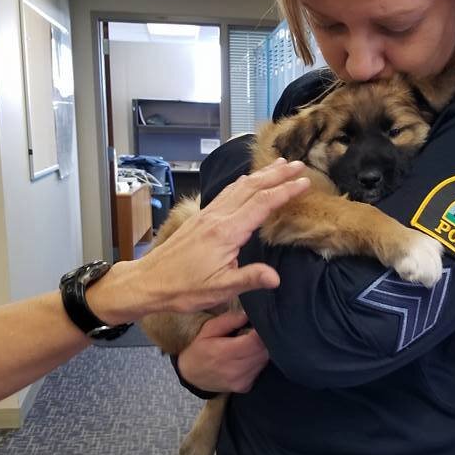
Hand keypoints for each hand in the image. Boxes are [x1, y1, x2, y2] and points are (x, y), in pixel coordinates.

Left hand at [89, 159, 308, 322]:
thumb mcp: (219, 289)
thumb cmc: (183, 288)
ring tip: (279, 164)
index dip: (285, 191)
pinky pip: (227, 192)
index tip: (305, 182)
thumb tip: (276, 278)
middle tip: (299, 164)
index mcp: (226, 231)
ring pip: (239, 186)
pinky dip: (244, 182)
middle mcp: (217, 216)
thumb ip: (249, 279)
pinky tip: (249, 181)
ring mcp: (208, 214)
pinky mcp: (201, 217)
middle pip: (252, 187)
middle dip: (277, 174)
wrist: (149, 282)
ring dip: (261, 174)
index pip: (262, 203)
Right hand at [177, 309, 268, 392]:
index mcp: (224, 353)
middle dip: (263, 339)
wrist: (191, 376)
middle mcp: (234, 369)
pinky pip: (260, 370)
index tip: (259, 323)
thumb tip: (247, 314)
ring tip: (251, 344)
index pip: (255, 341)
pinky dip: (258, 361)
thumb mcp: (208, 329)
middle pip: (263, 351)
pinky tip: (248, 357)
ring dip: (262, 350)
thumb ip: (228, 320)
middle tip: (255, 332)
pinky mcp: (245, 387)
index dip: (260, 330)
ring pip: (264, 360)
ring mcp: (241, 380)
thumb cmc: (199, 350)